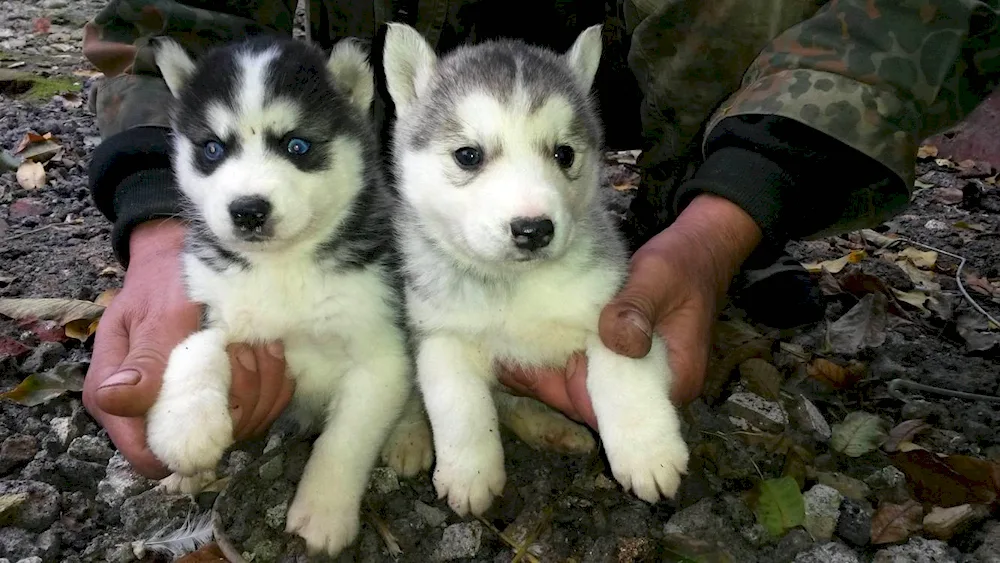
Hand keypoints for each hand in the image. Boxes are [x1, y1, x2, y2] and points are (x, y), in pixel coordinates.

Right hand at [82, 219, 294, 478]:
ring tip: (256, 344)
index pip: (150, 457)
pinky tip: (269, 350)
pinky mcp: (230, 396)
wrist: (185, 262)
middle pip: (207, 445)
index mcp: (120, 399)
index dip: (185, 445)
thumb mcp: (153, 316)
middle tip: (242, 351)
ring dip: (261, 387)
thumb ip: (143, 361)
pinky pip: (265, 409)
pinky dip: (275, 383)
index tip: (216, 400)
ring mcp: (197, 408)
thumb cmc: (163, 284)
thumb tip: (114, 399)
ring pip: (244, 427)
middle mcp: (156, 414)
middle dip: (236, 403)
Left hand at [498, 194, 762, 427]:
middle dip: (545, 382)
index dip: (566, 394)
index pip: (611, 409)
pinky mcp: (616, 358)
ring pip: (578, 386)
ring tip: (500, 348)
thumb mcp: (660, 278)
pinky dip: (553, 354)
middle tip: (499, 358)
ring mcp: (629, 375)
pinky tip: (518, 340)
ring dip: (544, 369)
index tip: (524, 373)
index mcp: (670, 381)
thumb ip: (637, 307)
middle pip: (587, 402)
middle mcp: (648, 389)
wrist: (699, 250)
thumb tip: (617, 340)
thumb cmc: (684, 264)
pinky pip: (579, 366)